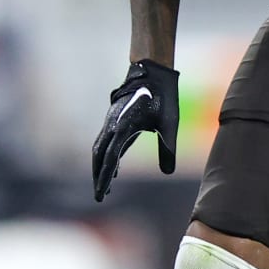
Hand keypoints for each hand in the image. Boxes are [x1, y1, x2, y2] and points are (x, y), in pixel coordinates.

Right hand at [91, 59, 179, 200]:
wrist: (152, 72)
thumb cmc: (163, 96)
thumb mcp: (170, 124)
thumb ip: (168, 149)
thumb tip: (167, 172)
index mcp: (124, 126)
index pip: (110, 158)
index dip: (105, 177)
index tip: (102, 194)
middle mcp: (112, 125)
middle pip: (99, 156)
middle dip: (98, 177)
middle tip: (100, 196)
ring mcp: (111, 121)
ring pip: (99, 149)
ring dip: (99, 167)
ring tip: (105, 186)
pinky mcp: (114, 119)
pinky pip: (105, 141)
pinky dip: (105, 156)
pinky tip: (113, 168)